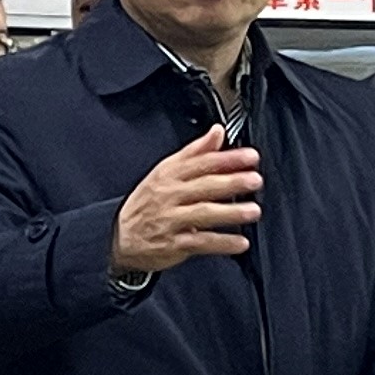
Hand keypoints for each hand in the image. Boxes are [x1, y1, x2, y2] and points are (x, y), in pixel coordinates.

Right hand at [110, 127, 262, 274]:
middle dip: (232, 182)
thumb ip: (195, 152)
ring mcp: (171, 219)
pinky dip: (222, 243)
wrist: (120, 236)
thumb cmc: (148, 203)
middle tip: (254, 180)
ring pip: (203, 213)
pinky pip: (201, 242)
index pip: (201, 162)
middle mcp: (170, 195)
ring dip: (230, 212)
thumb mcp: (166, 171)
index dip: (228, 158)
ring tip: (253, 211)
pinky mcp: (173, 243)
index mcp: (169, 174)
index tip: (250, 157)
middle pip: (204, 186)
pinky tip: (240, 242)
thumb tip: (217, 132)